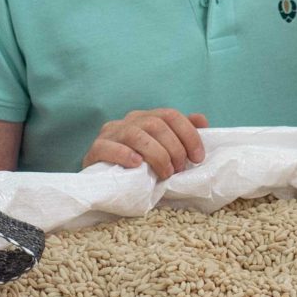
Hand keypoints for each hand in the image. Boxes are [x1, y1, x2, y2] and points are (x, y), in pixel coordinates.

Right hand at [84, 107, 208, 179]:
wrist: (106, 182)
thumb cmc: (140, 167)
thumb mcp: (164, 150)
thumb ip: (181, 134)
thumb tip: (201, 120)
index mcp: (146, 118)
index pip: (170, 115)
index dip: (188, 135)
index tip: (198, 158)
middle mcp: (128, 121)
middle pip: (156, 124)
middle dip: (174, 148)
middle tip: (179, 170)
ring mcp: (110, 133)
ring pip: (136, 134)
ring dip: (156, 155)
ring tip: (164, 173)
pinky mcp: (95, 149)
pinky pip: (108, 147)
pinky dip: (124, 154)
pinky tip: (137, 165)